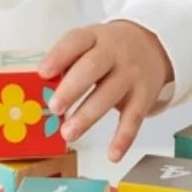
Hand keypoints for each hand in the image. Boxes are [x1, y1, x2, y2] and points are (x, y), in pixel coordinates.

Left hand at [38, 20, 173, 162]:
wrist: (151, 46)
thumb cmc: (106, 50)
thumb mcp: (89, 44)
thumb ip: (67, 62)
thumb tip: (40, 91)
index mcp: (94, 37)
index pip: (75, 41)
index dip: (58, 56)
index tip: (42, 73)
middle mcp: (114, 53)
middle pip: (92, 68)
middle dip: (71, 89)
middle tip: (54, 108)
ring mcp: (131, 74)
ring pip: (109, 95)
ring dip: (87, 116)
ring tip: (68, 133)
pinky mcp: (144, 96)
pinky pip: (134, 118)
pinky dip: (123, 138)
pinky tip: (112, 154)